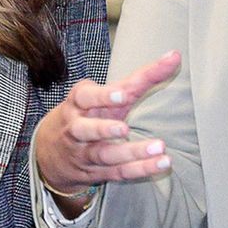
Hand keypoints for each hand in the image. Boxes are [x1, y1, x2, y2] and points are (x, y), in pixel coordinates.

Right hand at [35, 50, 181, 203]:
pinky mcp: (97, 172)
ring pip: (104, 154)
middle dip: (103, 129)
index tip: (122, 95)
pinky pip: (119, 171)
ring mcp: (85, 153)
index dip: (101, 97)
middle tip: (124, 129)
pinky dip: (140, 169)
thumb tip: (175, 55)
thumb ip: (140, 78)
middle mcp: (76, 129)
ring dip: (130, 152)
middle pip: (85, 129)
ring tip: (158, 146)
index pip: (85, 97)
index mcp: (77, 104)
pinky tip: (161, 163)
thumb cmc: (89, 113)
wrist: (53, 153)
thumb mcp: (107, 95)